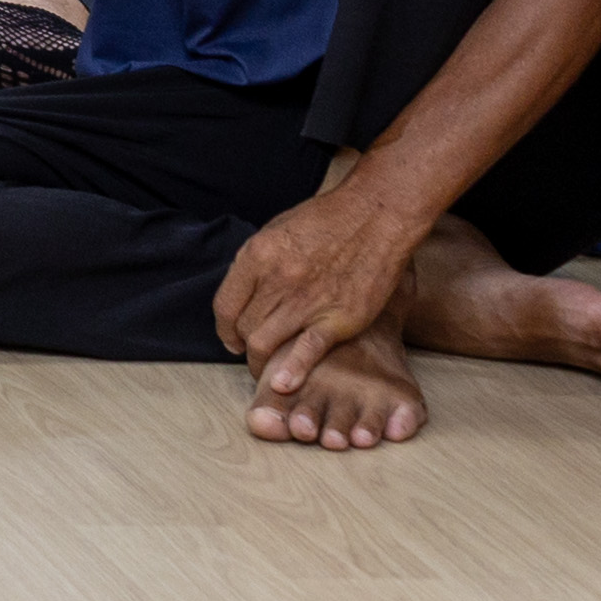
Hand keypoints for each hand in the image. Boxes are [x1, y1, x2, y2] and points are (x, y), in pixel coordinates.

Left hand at [211, 185, 418, 409]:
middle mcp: (277, 280)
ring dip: (261, 362)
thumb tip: (243, 293)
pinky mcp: (338, 318)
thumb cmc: (327, 220)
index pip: (225, 305)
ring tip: (266, 370)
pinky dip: (292, 370)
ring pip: (265, 343)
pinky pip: (306, 350)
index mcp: (258, 255)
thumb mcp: (277, 230)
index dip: (224, 329)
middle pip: (245, 327)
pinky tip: (283, 383)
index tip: (232, 338)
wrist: (376, 216)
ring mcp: (307, 301)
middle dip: (244, 345)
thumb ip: (257, 263)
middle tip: (253, 353)